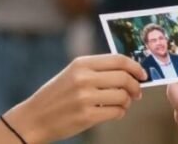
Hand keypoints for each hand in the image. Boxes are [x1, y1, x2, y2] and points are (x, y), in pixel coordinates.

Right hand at [5, 54, 147, 142]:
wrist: (35, 117)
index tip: (143, 74)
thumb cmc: (57, 95)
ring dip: (127, 102)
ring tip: (122, 104)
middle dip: (136, 86)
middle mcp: (84, 78)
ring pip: (123, 96)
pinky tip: (114, 112)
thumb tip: (128, 71)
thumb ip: (97, 70)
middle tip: (137, 93)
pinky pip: (116, 112)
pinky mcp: (87, 116)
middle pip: (124, 78)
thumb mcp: (73, 73)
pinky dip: (120, 113)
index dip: (135, 67)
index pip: (119, 60)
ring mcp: (85, 97)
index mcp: (81, 63)